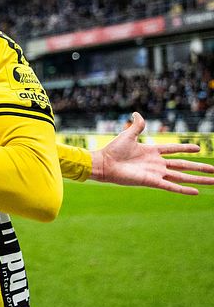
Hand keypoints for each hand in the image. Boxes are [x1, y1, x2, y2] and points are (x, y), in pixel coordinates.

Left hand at [90, 112, 213, 194]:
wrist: (104, 163)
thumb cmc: (113, 150)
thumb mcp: (128, 135)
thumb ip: (137, 125)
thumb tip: (136, 113)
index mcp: (152, 152)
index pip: (173, 150)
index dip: (185, 148)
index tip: (198, 148)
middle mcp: (157, 164)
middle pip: (183, 165)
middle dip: (199, 167)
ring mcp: (156, 173)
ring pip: (182, 177)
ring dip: (198, 179)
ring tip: (213, 180)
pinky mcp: (152, 182)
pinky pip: (171, 186)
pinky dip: (183, 189)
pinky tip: (196, 192)